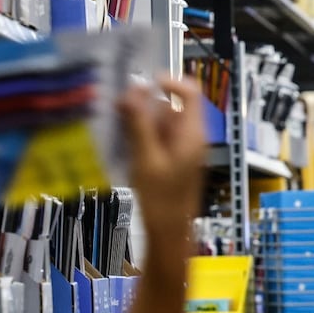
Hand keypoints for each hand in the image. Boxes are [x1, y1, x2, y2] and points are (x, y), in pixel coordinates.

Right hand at [120, 77, 208, 251]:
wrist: (169, 231)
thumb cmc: (161, 199)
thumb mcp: (145, 157)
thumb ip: (139, 122)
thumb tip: (133, 89)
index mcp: (192, 133)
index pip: (190, 91)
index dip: (169, 81)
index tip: (142, 83)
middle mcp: (191, 137)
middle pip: (171, 107)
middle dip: (146, 107)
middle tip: (121, 112)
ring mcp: (184, 149)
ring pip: (162, 123)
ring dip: (141, 122)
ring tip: (121, 132)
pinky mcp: (174, 160)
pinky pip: (159, 138)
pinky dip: (144, 137)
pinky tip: (129, 149)